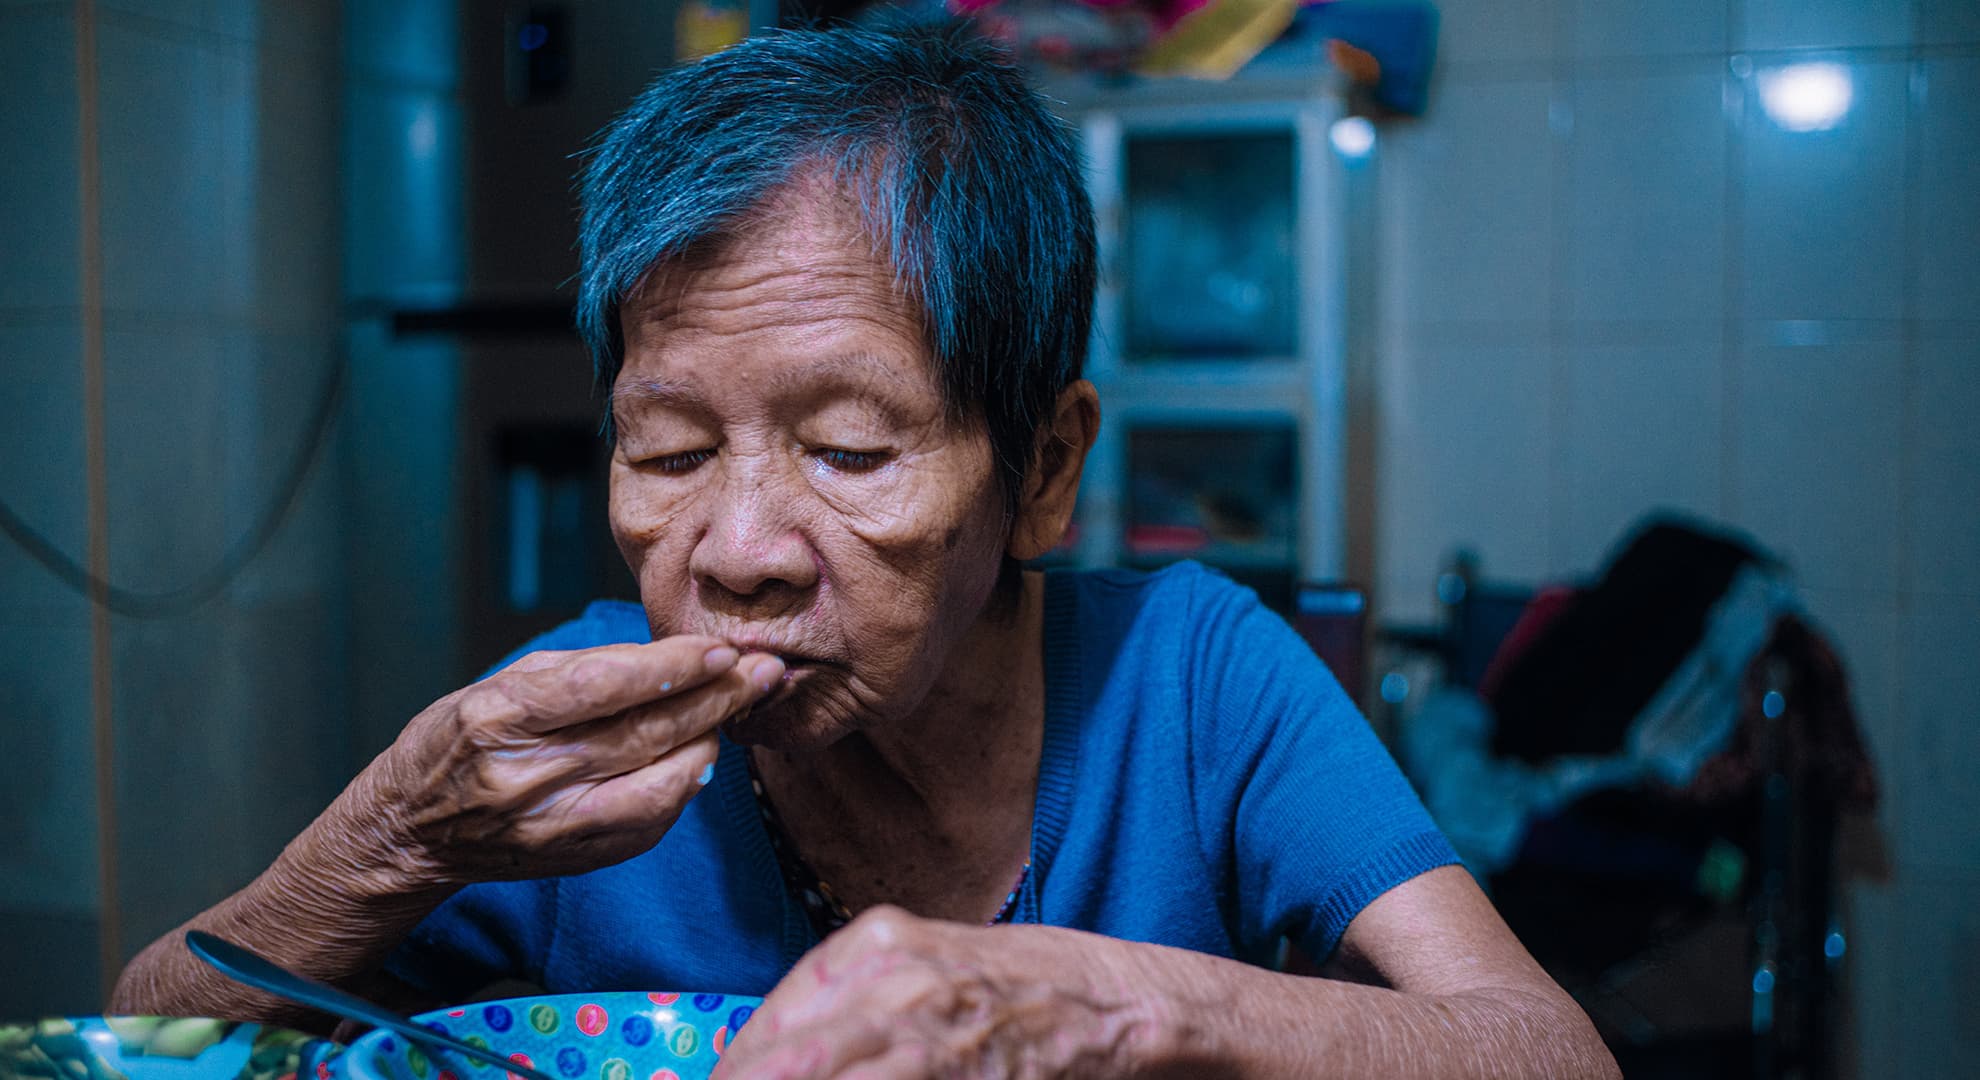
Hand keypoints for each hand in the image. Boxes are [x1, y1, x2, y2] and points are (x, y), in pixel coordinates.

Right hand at [352, 636, 784, 885]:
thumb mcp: (499, 684)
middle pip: (642, 734)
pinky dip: (684, 785)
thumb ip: (579, 671)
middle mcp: (526, 778)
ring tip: (741, 706)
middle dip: (714, 699)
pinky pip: (651, 821)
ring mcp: (552, 826)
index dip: (671, 667)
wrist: (411, 832)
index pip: (602, 687)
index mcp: (499, 719)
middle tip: (763, 672)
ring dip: (710, 741)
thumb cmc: (457, 742)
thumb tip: (665, 662)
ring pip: (658, 783)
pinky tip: (703, 754)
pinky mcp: (575, 858)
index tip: (720, 650)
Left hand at [714, 908, 1170, 1079]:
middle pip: (778, 1064)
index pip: (764, 1025)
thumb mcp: (925, 974)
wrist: (1119, 1004)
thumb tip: (769, 1060)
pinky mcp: (964, 1070)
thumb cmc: (1020, 992)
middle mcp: (891, 977)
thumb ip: (851, 1009)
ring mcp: (929, 1028)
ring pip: (820, 1078)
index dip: (731, 1073)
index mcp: (872, 942)